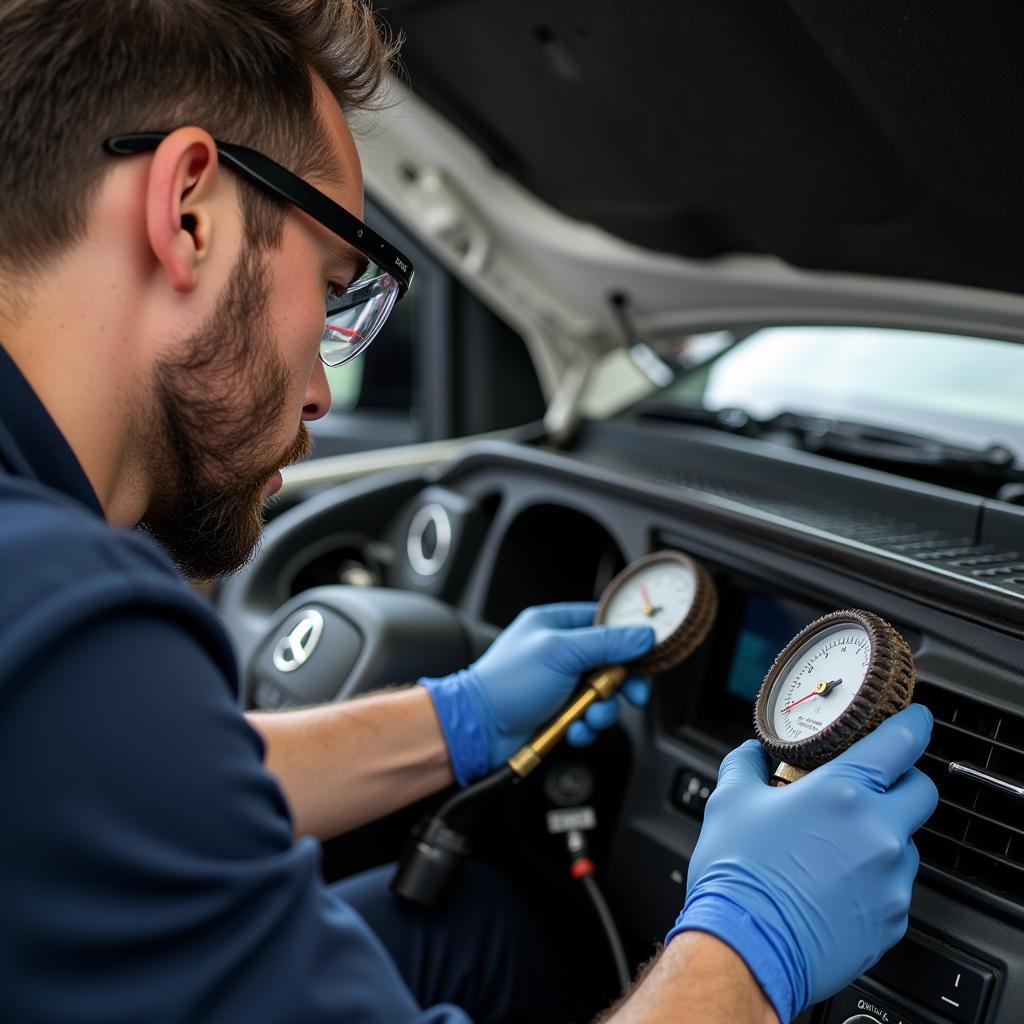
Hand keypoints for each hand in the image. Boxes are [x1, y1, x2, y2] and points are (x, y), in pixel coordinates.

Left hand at [421, 602, 653, 785]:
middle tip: (631, 695)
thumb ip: (606, 643)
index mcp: (555, 623)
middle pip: (611, 661)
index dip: (629, 639)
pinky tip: (574, 730)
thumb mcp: (561, 653)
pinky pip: (588, 717)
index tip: (646, 656)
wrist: (478, 730)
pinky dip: (586, 727)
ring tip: (588, 717)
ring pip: (603, 694)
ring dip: (602, 710)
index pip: (605, 621)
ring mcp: (559, 682)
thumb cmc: (507, 683)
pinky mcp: (559, 711)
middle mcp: (559, 650)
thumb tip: (643, 635)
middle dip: (620, 683)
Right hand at [666, 705, 937, 1022]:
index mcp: (843, 793)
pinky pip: (895, 885)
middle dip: (903, 781)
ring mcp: (890, 879)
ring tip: (839, 845)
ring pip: (908, 841)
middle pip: (921, 791)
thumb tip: (750, 752)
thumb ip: (746, 764)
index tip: (914, 719)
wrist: (747, 948)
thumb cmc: (739, 876)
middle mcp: (878, 832)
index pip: (901, 743)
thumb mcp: (730, 801)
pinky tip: (836, 883)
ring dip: (884, 834)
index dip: (912, 723)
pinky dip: (874, 878)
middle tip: (873, 784)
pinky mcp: (892, 919)